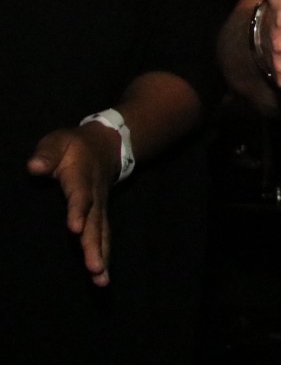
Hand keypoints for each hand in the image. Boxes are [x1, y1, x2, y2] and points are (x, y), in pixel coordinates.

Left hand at [27, 123, 120, 285]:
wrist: (106, 146)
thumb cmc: (73, 146)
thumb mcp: (58, 142)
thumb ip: (46, 154)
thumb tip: (33, 167)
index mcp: (81, 178)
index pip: (80, 196)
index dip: (78, 211)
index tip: (75, 229)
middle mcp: (94, 197)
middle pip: (95, 223)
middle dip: (93, 246)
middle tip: (94, 268)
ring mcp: (100, 208)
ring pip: (102, 234)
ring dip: (101, 256)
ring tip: (100, 279)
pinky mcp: (101, 217)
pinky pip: (104, 237)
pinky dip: (104, 257)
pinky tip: (101, 277)